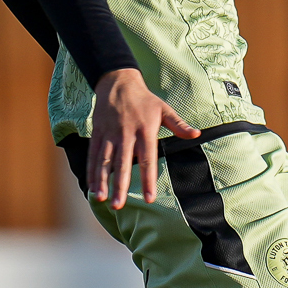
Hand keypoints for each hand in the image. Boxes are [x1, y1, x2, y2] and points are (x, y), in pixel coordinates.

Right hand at [86, 69, 197, 208]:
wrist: (118, 81)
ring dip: (102, 180)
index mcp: (145, 131)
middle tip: (119, 205)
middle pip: (123, 164)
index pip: (148, 159)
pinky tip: (91, 186)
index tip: (149, 198)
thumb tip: (197, 134)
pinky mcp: (97, 132)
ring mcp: (110, 134)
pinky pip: (94, 154)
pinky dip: (91, 170)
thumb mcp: (164, 109)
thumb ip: (179, 125)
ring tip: (101, 198)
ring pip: (105, 160)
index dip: (148, 179)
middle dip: (121, 185)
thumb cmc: (145, 99)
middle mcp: (126, 134)